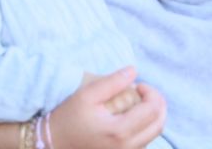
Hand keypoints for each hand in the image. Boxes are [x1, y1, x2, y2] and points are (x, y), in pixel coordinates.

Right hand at [47, 68, 165, 148]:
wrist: (52, 145)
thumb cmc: (68, 119)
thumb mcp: (87, 95)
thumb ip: (113, 82)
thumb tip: (134, 71)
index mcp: (119, 132)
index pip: (153, 109)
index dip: (151, 92)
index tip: (138, 85)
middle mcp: (126, 148)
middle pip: (159, 124)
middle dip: (158, 104)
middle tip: (144, 92)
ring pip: (153, 134)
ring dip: (152, 116)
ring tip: (138, 103)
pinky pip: (143, 143)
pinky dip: (145, 128)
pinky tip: (133, 117)